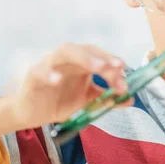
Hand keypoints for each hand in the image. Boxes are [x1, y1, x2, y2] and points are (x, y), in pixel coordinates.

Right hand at [12, 43, 132, 127]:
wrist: (34, 114)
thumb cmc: (60, 101)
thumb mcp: (88, 102)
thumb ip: (108, 99)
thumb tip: (130, 98)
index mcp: (81, 63)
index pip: (99, 55)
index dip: (112, 61)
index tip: (124, 71)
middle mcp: (67, 60)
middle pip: (85, 49)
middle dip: (102, 56)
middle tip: (116, 67)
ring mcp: (50, 65)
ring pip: (64, 52)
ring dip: (83, 58)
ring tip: (98, 67)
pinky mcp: (34, 76)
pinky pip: (41, 71)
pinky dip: (49, 74)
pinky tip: (57, 80)